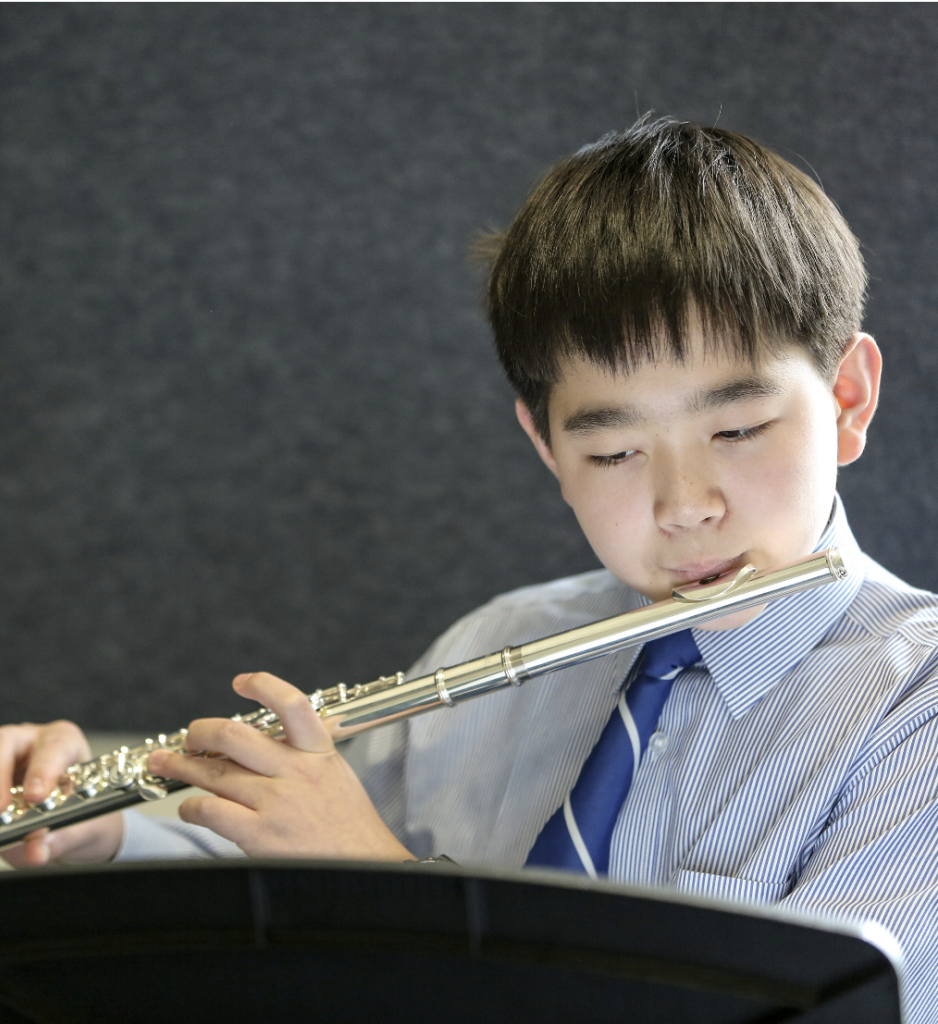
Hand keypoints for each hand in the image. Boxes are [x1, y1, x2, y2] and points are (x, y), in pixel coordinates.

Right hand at [0, 721, 123, 866]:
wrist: (74, 827)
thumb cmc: (86, 815)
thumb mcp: (89, 826)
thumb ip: (65, 837)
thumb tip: (36, 850)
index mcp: (66, 742)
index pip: (55, 746)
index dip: (43, 769)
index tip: (36, 797)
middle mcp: (31, 743)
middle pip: (8, 742)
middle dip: (1, 776)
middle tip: (0, 810)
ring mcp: (5, 758)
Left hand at [147, 672, 415, 860]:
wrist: (366, 866)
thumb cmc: (349, 823)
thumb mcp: (337, 772)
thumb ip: (307, 751)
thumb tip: (274, 731)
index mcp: (318, 751)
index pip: (291, 703)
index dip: (263, 685)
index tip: (241, 682)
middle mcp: (296, 771)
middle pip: (234, 736)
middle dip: (200, 732)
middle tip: (189, 736)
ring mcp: (276, 803)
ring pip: (214, 772)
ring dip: (182, 766)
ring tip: (165, 763)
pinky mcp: (260, 835)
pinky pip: (211, 811)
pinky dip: (192, 806)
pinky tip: (190, 807)